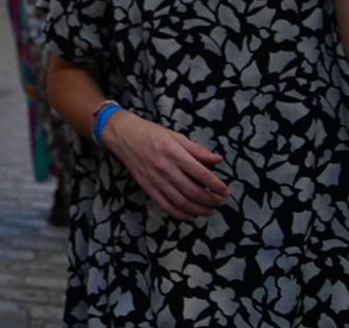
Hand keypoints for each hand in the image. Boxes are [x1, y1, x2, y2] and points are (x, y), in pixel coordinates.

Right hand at [102, 111, 229, 220]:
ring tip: (210, 210)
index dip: (216, 184)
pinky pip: (165, 206)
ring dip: (198, 209)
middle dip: (210, 200)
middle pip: (193, 191)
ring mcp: (155, 180)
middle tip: (220, 202)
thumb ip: (197, 149)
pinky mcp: (147, 187)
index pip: (200, 173)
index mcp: (174, 153)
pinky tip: (190, 215)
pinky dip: (180, 214)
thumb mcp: (175, 136)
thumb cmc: (151, 133)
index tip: (225, 190)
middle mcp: (165, 168)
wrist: (123, 135)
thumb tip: (218, 159)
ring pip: (181, 201)